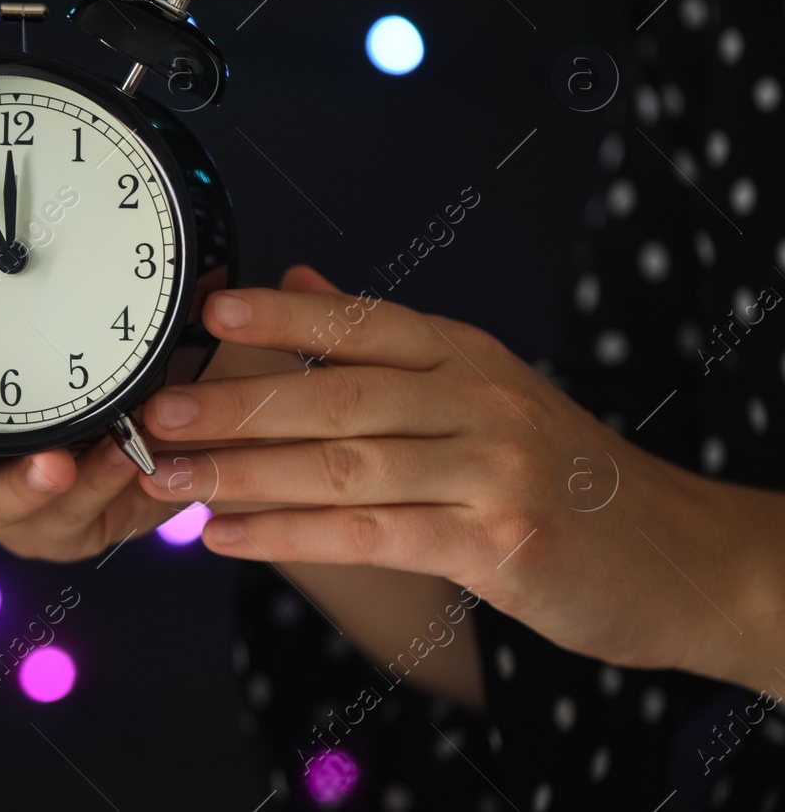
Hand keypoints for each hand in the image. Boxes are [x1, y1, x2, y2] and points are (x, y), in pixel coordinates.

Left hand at [137, 265, 784, 690]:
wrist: (677, 555)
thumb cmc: (561, 471)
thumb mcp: (483, 387)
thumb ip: (384, 343)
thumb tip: (295, 280)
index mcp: (467, 354)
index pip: (362, 322)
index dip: (281, 318)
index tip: (207, 316)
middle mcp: (478, 399)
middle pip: (337, 395)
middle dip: (238, 407)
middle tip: (159, 415)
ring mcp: (491, 469)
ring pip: (342, 467)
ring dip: (244, 477)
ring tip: (170, 484)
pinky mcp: (495, 543)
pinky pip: (369, 535)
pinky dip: (289, 537)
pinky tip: (228, 539)